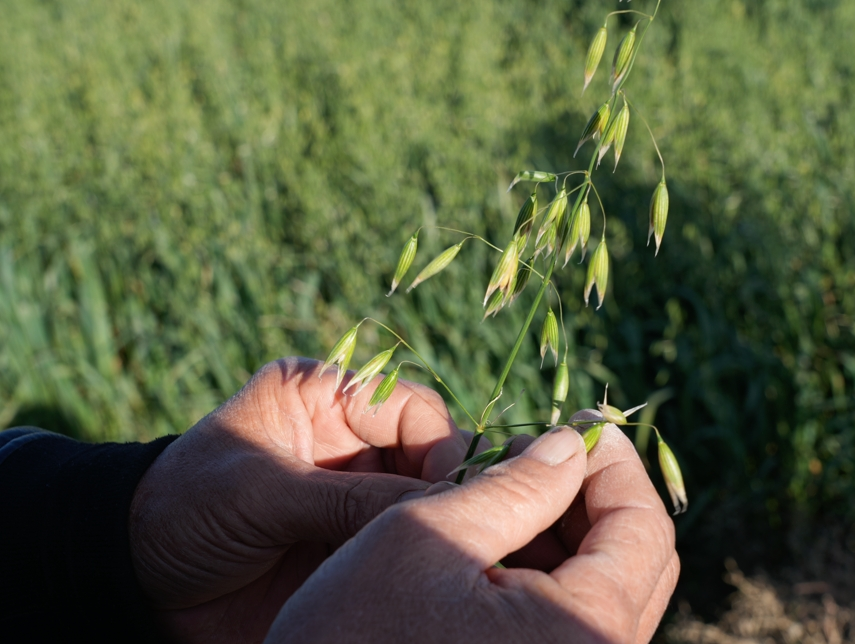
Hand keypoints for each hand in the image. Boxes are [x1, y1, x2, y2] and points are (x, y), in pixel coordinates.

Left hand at [129, 357, 467, 642]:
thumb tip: (442, 505)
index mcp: (323, 397)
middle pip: (428, 456)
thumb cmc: (184, 508)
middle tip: (459, 526)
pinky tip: (421, 576)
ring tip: (443, 555)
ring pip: (423, 503)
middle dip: (445, 488)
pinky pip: (399, 547)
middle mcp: (349, 442)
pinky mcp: (349, 543)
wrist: (137, 579)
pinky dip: (415, 559)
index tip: (449, 490)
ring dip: (435, 525)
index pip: (411, 408)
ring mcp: (352, 495)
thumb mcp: (263, 491)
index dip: (440, 445)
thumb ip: (349, 498)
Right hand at [265, 421, 679, 642]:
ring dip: (567, 529)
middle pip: (636, 562)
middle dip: (593, 492)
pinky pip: (570, 623)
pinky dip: (548, 571)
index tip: (582, 422)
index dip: (616, 463)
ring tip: (511, 485)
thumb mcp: (427, 538)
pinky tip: (502, 539)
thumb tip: (570, 447)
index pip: (643, 528)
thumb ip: (514, 486)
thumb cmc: (355, 636)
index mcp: (588, 632)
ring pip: (603, 592)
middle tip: (543, 448)